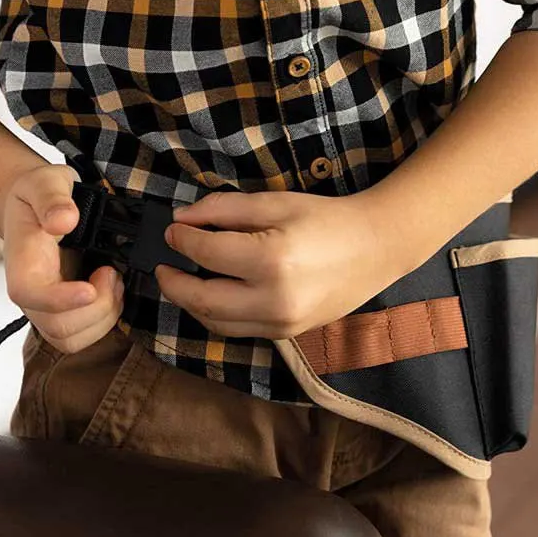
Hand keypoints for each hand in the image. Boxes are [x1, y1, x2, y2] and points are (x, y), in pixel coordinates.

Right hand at [0, 164, 123, 352]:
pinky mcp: (63, 312)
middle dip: (97, 307)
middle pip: (57, 326)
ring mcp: (46, 306)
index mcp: (21, 262)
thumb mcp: (45, 181)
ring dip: (104, 316)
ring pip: (71, 338)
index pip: (29, 294)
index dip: (60, 300)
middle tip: (111, 272)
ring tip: (113, 280)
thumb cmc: (38, 195)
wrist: (34, 206)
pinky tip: (111, 291)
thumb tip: (64, 220)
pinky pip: (82, 336)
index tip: (90, 289)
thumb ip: (52, 198)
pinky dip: (105, 320)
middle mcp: (30, 292)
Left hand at [153, 189, 396, 339]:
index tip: (172, 230)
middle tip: (161, 266)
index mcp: (271, 260)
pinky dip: (216, 314)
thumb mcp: (275, 202)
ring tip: (180, 281)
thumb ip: (224, 210)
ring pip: (216, 322)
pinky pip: (238, 330)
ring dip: (190, 303)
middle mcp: (274, 299)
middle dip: (173, 283)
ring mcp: (281, 323)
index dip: (181, 240)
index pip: (206, 254)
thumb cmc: (326, 218)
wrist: (376, 248)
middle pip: (202, 299)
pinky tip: (211, 294)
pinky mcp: (287, 334)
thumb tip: (182, 220)